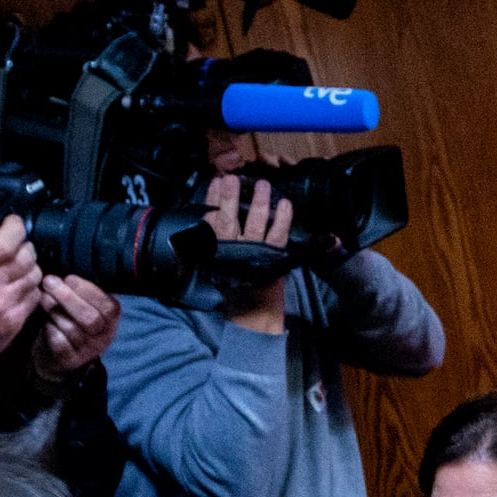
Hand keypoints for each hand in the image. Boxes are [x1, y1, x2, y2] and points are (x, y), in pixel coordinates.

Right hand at [0, 216, 44, 399]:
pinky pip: (35, 294)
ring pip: (35, 272)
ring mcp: (4, 304)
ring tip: (17, 266)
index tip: (10, 223)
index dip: (14, 227)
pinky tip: (18, 286)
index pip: (6, 240)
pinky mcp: (15, 320)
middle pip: (26, 253)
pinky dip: (31, 286)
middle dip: (23, 245)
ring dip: (29, 265)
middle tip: (14, 245)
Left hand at [32, 274, 122, 379]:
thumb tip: (66, 261)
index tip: (69, 277)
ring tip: (43, 297)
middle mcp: (103, 337)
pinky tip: (42, 319)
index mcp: (111, 319)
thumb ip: (81, 290)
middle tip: (48, 281)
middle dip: (68, 297)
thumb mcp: (83, 304)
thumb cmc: (70, 320)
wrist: (60, 356)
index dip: (88, 290)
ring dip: (54, 310)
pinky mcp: (68, 360)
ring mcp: (86, 351)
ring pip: (72, 329)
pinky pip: (58, 342)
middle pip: (90, 319)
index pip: (109, 306)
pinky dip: (48, 328)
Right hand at [204, 176, 295, 331]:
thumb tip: (210, 221)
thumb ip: (211, 248)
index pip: (210, 221)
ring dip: (258, 201)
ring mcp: (253, 253)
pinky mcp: (273, 258)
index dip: (212, 200)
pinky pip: (278, 234)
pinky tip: (285, 204)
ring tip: (262, 185)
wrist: (252, 318)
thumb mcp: (214, 270)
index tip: (215, 182)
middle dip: (228, 196)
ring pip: (254, 222)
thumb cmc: (234, 294)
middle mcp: (232, 251)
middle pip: (228, 218)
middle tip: (231, 178)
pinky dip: (283, 218)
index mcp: (216, 252)